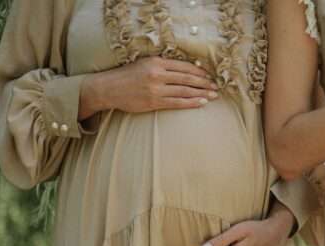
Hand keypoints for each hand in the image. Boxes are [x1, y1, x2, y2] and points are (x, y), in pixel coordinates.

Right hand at [80, 57, 219, 118]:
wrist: (108, 88)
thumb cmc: (128, 75)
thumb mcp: (145, 63)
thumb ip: (164, 66)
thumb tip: (187, 71)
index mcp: (156, 62)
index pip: (184, 66)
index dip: (199, 71)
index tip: (210, 75)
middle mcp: (157, 75)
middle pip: (187, 79)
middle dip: (204, 83)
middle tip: (216, 87)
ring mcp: (155, 90)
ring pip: (184, 91)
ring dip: (201, 94)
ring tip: (213, 96)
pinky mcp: (153, 103)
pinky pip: (176, 103)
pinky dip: (190, 103)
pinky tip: (201, 103)